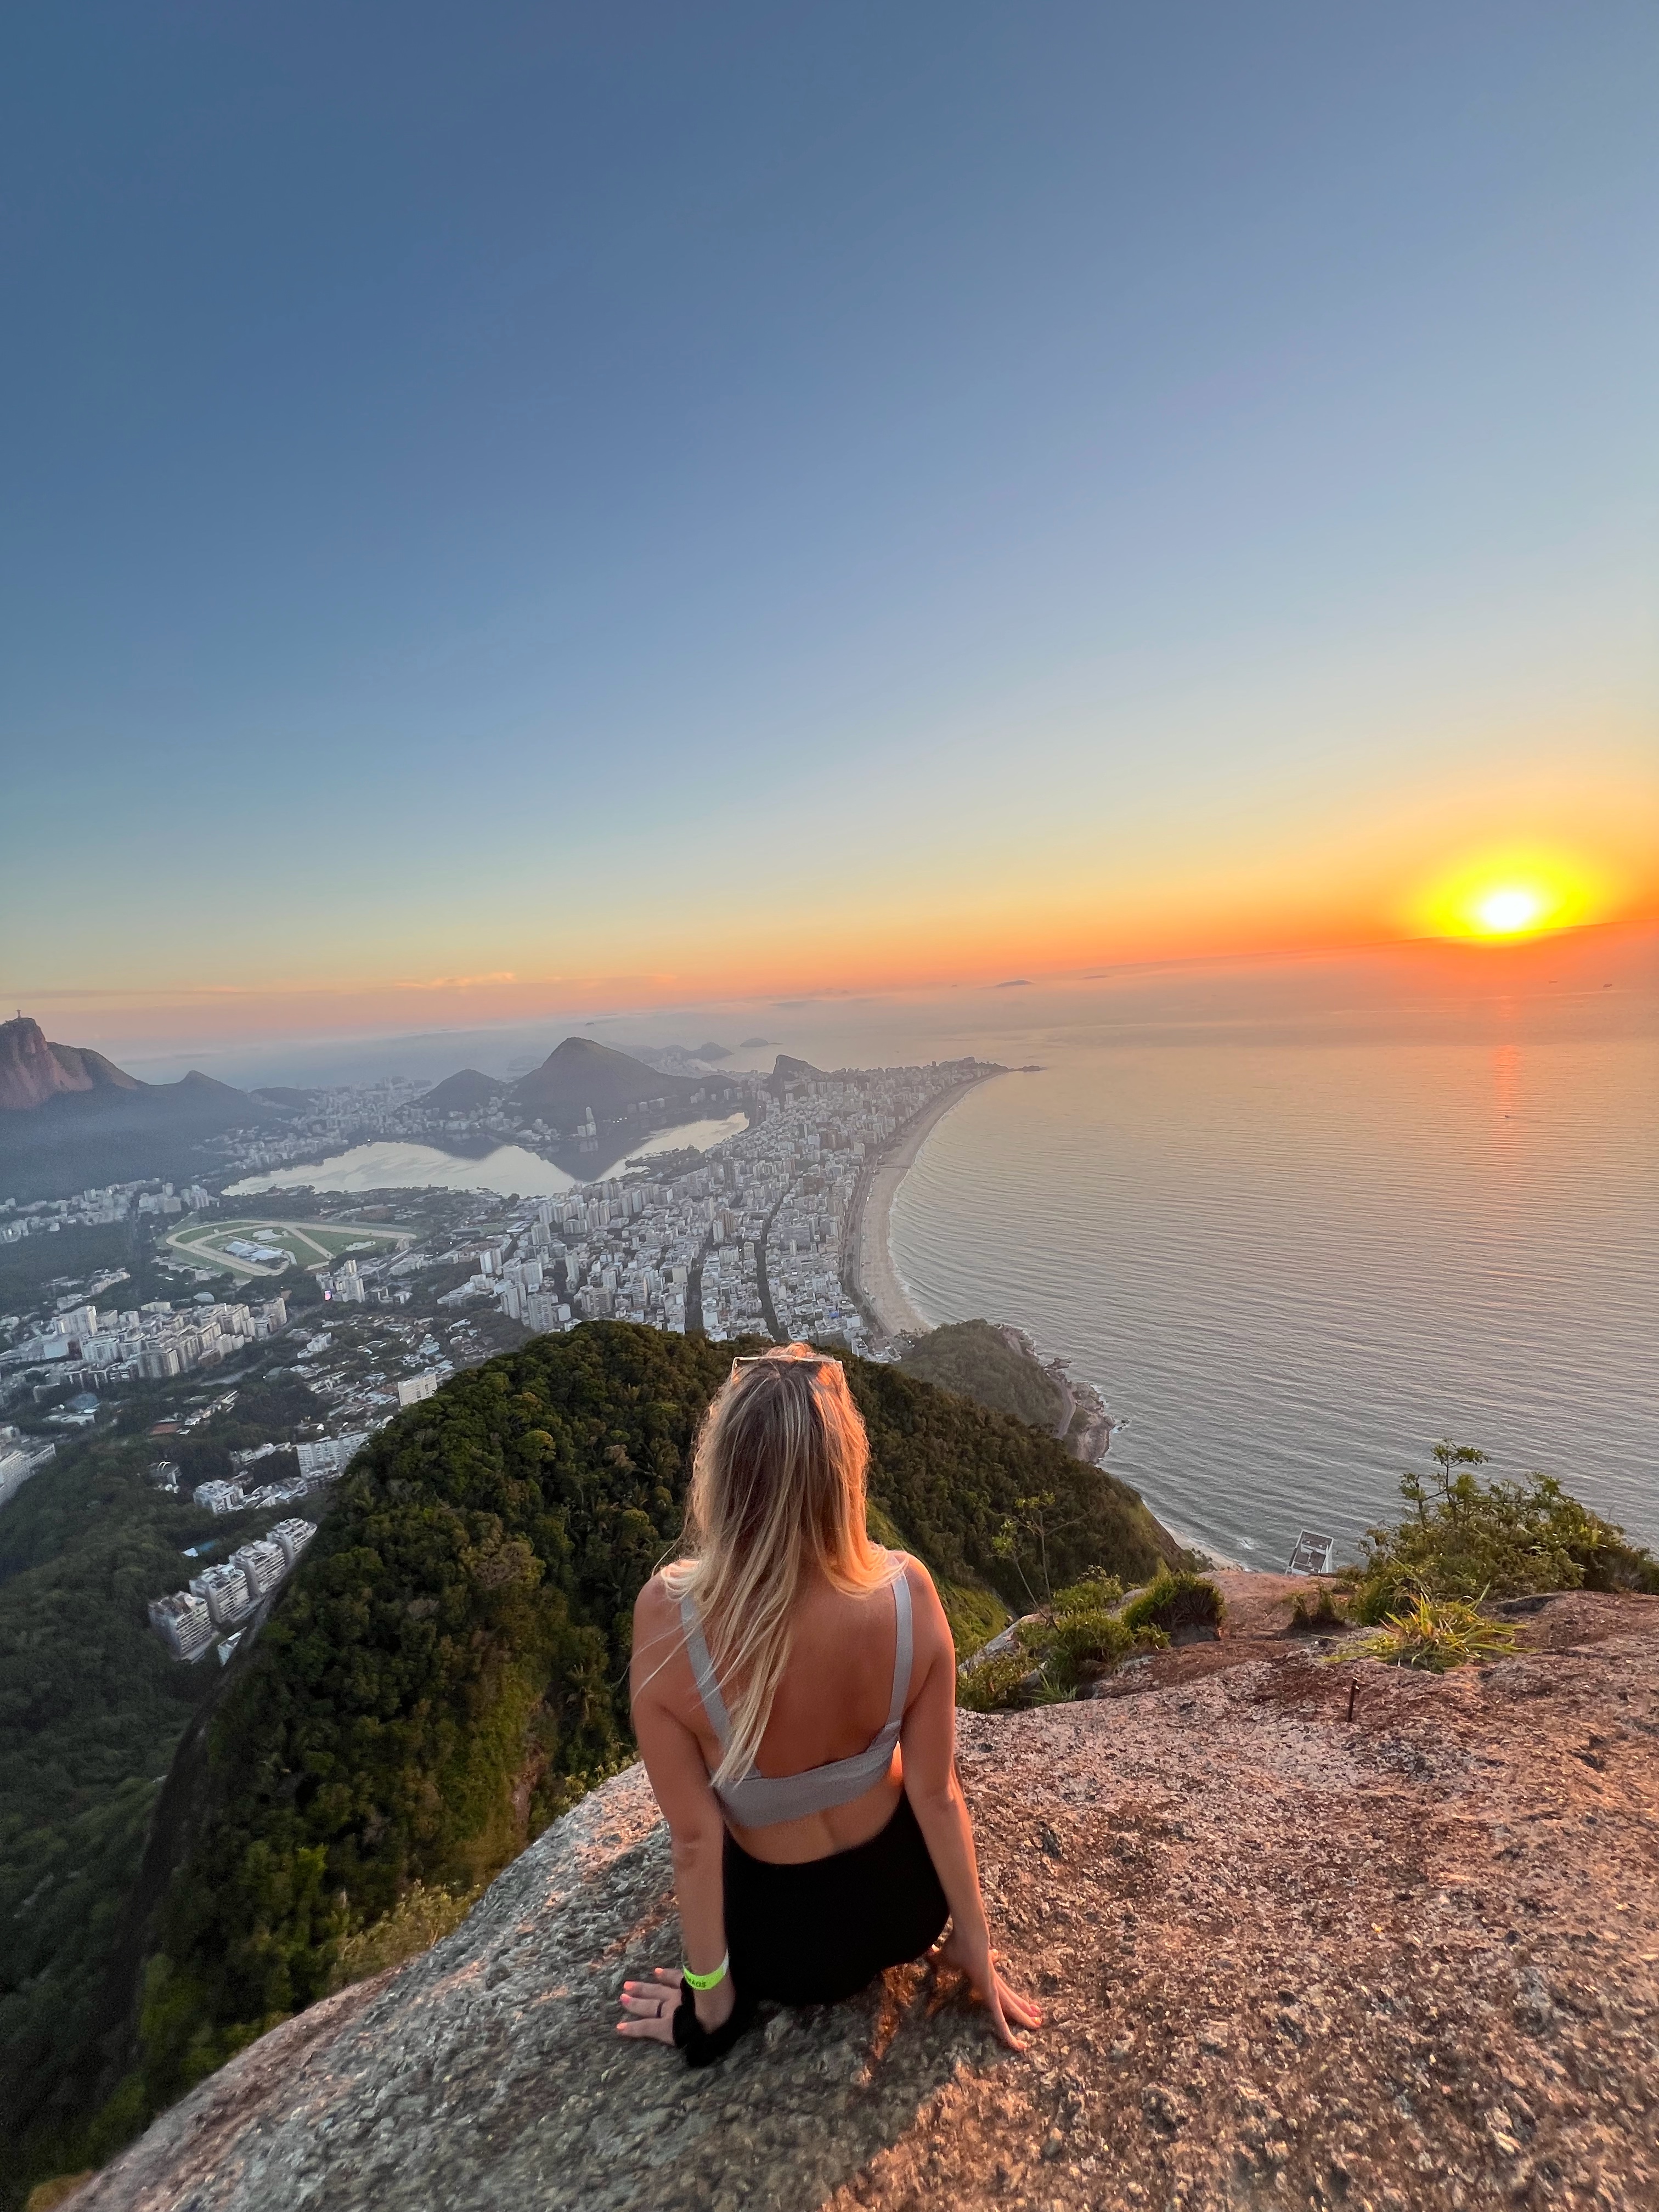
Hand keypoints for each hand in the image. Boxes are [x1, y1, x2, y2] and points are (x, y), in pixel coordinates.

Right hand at [615, 1966, 734, 2044]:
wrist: (718, 2009)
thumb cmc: (710, 2033)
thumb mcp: (698, 2045)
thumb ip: (691, 2048)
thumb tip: (694, 2054)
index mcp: (669, 2027)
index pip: (647, 2028)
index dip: (633, 2029)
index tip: (618, 2028)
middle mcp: (669, 2009)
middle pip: (648, 2006)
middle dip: (634, 2004)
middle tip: (621, 1999)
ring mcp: (677, 1995)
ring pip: (656, 1990)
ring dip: (642, 1988)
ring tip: (628, 1985)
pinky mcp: (687, 1983)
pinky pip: (674, 1977)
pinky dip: (665, 1974)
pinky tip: (656, 1971)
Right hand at [940, 1922, 1042, 2050]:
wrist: (970, 1935)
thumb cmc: (958, 1944)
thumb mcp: (945, 1956)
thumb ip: (938, 1958)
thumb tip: (928, 1951)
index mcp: (985, 1974)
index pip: (999, 1987)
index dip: (1009, 1994)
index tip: (1018, 1996)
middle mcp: (993, 1983)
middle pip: (1010, 1999)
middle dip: (1023, 2008)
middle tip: (1036, 2016)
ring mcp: (995, 1990)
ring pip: (1012, 2010)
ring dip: (1024, 2019)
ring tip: (1039, 2024)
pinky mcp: (992, 1997)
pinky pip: (1001, 2022)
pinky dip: (1008, 2035)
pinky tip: (1017, 2046)